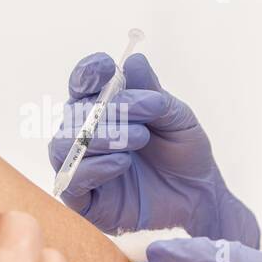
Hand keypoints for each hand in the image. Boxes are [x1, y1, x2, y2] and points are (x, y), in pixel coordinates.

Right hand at [48, 53, 258, 245]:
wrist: (198, 196)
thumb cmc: (184, 154)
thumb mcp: (176, 117)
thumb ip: (152, 91)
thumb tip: (132, 60)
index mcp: (104, 109)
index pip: (82, 84)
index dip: (88, 73)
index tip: (106, 67)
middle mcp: (86, 135)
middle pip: (72, 113)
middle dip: (108, 110)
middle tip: (148, 113)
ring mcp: (82, 167)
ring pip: (63, 145)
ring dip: (99, 137)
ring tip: (138, 138)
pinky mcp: (84, 200)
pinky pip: (70, 181)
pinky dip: (94, 168)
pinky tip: (122, 163)